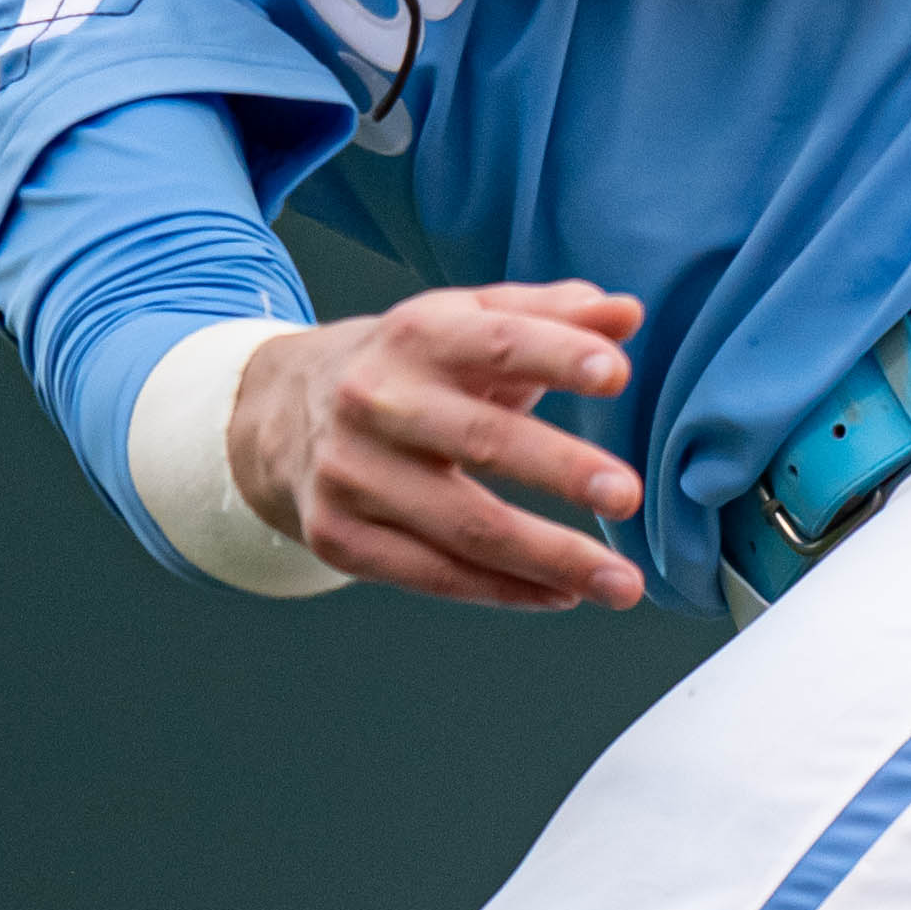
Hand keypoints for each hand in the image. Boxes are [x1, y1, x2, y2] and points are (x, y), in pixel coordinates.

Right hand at [227, 282, 650, 609]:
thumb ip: (551, 315)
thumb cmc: (406, 367)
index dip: (557, 354)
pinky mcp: (340, 537)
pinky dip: (505, 590)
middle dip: (561, 469)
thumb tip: (626, 313)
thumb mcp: (467, 321)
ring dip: (551, 558)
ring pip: (463, 526)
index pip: (496, 342)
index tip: (617, 374)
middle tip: (628, 493)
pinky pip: (434, 574)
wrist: (282, 413)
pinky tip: (561, 596)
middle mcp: (376, 401)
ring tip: (621, 581)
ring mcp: (353, 474)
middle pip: (481, 440)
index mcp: (417, 335)